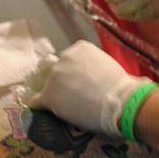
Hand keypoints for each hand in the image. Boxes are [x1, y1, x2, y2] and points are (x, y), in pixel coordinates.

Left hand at [33, 40, 150, 136]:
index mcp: (79, 48)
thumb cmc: (120, 86)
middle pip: (59, 72)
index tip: (82, 83)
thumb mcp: (106, 64)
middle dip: (66, 83)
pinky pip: (38, 101)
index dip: (75, 74)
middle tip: (79, 96)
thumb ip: (92, 66)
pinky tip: (40, 110)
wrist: (119, 101)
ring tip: (73, 108)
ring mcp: (55, 76)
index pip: (70, 61)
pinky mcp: (49, 95)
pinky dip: (39, 105)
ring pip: (51, 87)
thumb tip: (91, 77)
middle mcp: (64, 57)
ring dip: (58, 95)